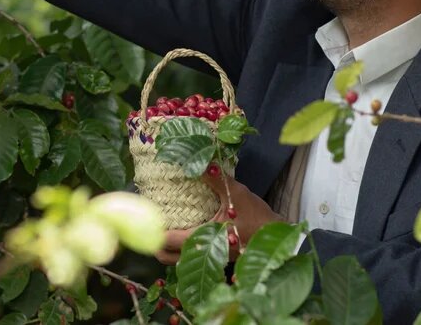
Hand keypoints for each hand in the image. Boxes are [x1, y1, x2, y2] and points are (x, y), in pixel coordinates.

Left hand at [154, 168, 284, 264]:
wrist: (276, 234)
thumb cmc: (256, 216)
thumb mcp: (236, 193)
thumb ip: (216, 178)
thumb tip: (199, 161)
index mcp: (204, 238)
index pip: (167, 240)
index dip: (152, 230)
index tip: (144, 215)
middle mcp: (204, 252)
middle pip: (166, 257)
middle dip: (154, 243)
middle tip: (150, 223)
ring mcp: (210, 257)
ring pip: (178, 259)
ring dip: (167, 248)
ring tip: (164, 227)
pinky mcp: (216, 257)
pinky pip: (190, 258)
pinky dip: (181, 248)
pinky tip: (184, 230)